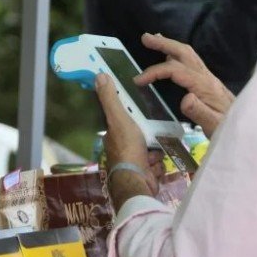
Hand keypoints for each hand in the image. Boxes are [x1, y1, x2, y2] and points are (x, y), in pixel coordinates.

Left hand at [94, 73, 158, 198]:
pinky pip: (156, 163)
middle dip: (150, 136)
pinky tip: (154, 165)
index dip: (133, 116)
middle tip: (154, 134)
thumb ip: (110, 98)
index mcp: (112, 136)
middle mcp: (121, 150)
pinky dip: (157, 164)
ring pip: (151, 149)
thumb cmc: (127, 148)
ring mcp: (133, 163)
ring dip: (155, 151)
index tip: (142, 114)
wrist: (138, 181)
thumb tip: (99, 75)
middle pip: (141, 135)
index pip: (123, 121)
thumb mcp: (118, 119)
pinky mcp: (145, 174)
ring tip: (153, 152)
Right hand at [135, 33, 233, 135]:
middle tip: (145, 38)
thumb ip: (200, 112)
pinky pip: (191, 62)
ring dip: (171, 45)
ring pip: (189, 55)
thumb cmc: (228, 129)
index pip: (176, 70)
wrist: (249, 129)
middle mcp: (207, 77)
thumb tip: (184, 98)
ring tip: (155, 39)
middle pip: (184, 53)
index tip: (138, 80)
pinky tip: (171, 56)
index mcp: (204, 86)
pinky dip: (178, 54)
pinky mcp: (209, 82)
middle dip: (164, 43)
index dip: (155, 71)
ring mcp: (209, 78)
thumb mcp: (214, 125)